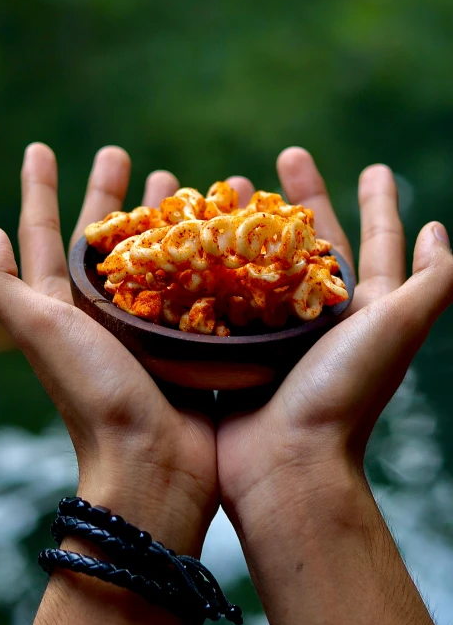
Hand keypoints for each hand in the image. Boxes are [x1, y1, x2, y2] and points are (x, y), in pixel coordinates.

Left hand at [0, 143, 217, 557]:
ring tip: (181, 184)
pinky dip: (202, 254)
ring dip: (160, 217)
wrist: (154, 464)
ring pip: (151, 255)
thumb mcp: (42, 334)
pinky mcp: (183, 339)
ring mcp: (145, 325)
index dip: (38, 191)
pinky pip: (192, 283)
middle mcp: (100, 312)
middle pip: (102, 238)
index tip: (40, 148)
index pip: (44, 235)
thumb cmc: (95, 394)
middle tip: (122, 154)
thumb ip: (3, 289)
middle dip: (109, 194)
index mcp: (62, 305)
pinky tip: (221, 234)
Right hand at [215, 148, 450, 624]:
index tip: (372, 168)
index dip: (379, 204)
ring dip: (252, 223)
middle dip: (303, 199)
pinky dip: (215, 264)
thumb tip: (439, 232)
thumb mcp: (396, 330)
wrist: (285, 465)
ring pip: (264, 260)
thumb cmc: (342, 393)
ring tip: (230, 190)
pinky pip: (226, 293)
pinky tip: (197, 239)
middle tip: (282, 159)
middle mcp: (321, 317)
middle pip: (314, 243)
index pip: (377, 243)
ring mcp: (276, 331)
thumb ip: (429, 284)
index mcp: (363, 310)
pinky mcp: (237, 347)